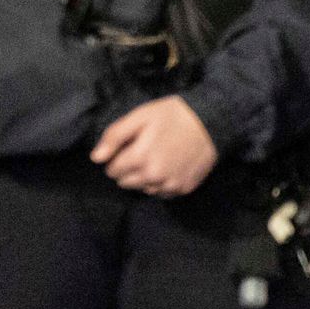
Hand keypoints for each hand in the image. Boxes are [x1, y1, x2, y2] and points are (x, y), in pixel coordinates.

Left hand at [91, 94, 218, 196]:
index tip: (129, 147)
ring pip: (144, 189)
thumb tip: (96, 158)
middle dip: (129, 169)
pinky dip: (162, 183)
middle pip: (126, 183)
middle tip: (143, 152)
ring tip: (157, 159)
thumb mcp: (141, 116)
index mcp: (139, 158)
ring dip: (145, 178)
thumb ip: (114, 136)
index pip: (112, 170)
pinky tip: (169, 167)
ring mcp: (170, 184)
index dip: (117, 157)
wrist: (213, 121)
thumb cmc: (173, 115)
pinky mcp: (184, 188)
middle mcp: (153, 176)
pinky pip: (163, 193)